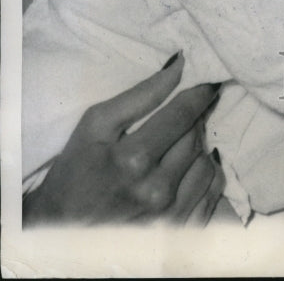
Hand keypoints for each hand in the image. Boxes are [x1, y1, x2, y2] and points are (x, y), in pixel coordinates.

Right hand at [23, 54, 223, 225]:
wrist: (59, 228)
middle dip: (194, 119)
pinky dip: (206, 173)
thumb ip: (141, 94)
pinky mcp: (177, 232)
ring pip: (206, 162)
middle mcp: (155, 190)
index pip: (183, 114)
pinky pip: (210, 191)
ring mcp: (168, 215)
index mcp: (134, 159)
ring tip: (179, 143)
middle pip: (195, 136)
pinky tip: (190, 167)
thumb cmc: (76, 169)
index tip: (207, 81)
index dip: (199, 92)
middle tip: (184, 113)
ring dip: (198, 147)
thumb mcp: (96, 124)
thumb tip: (179, 66)